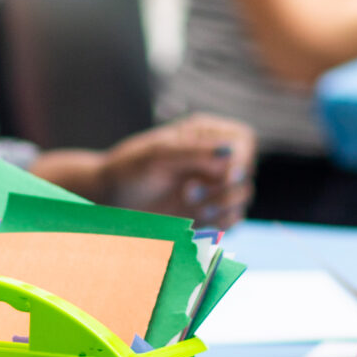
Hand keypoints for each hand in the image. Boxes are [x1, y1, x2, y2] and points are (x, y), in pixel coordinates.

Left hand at [36, 115, 256, 226]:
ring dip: (219, 207)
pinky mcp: (209, 211)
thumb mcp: (158, 154)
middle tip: (187, 193)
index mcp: (205, 134)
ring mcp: (213, 186)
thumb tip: (231, 151)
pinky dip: (218, 223)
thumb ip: (195, 152)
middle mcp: (214, 159)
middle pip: (245, 173)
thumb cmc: (129, 167)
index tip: (222, 174)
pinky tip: (193, 219)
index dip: (240, 159)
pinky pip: (232, 220)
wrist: (111, 199)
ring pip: (242, 199)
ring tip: (185, 204)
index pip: (244, 141)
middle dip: (222, 188)